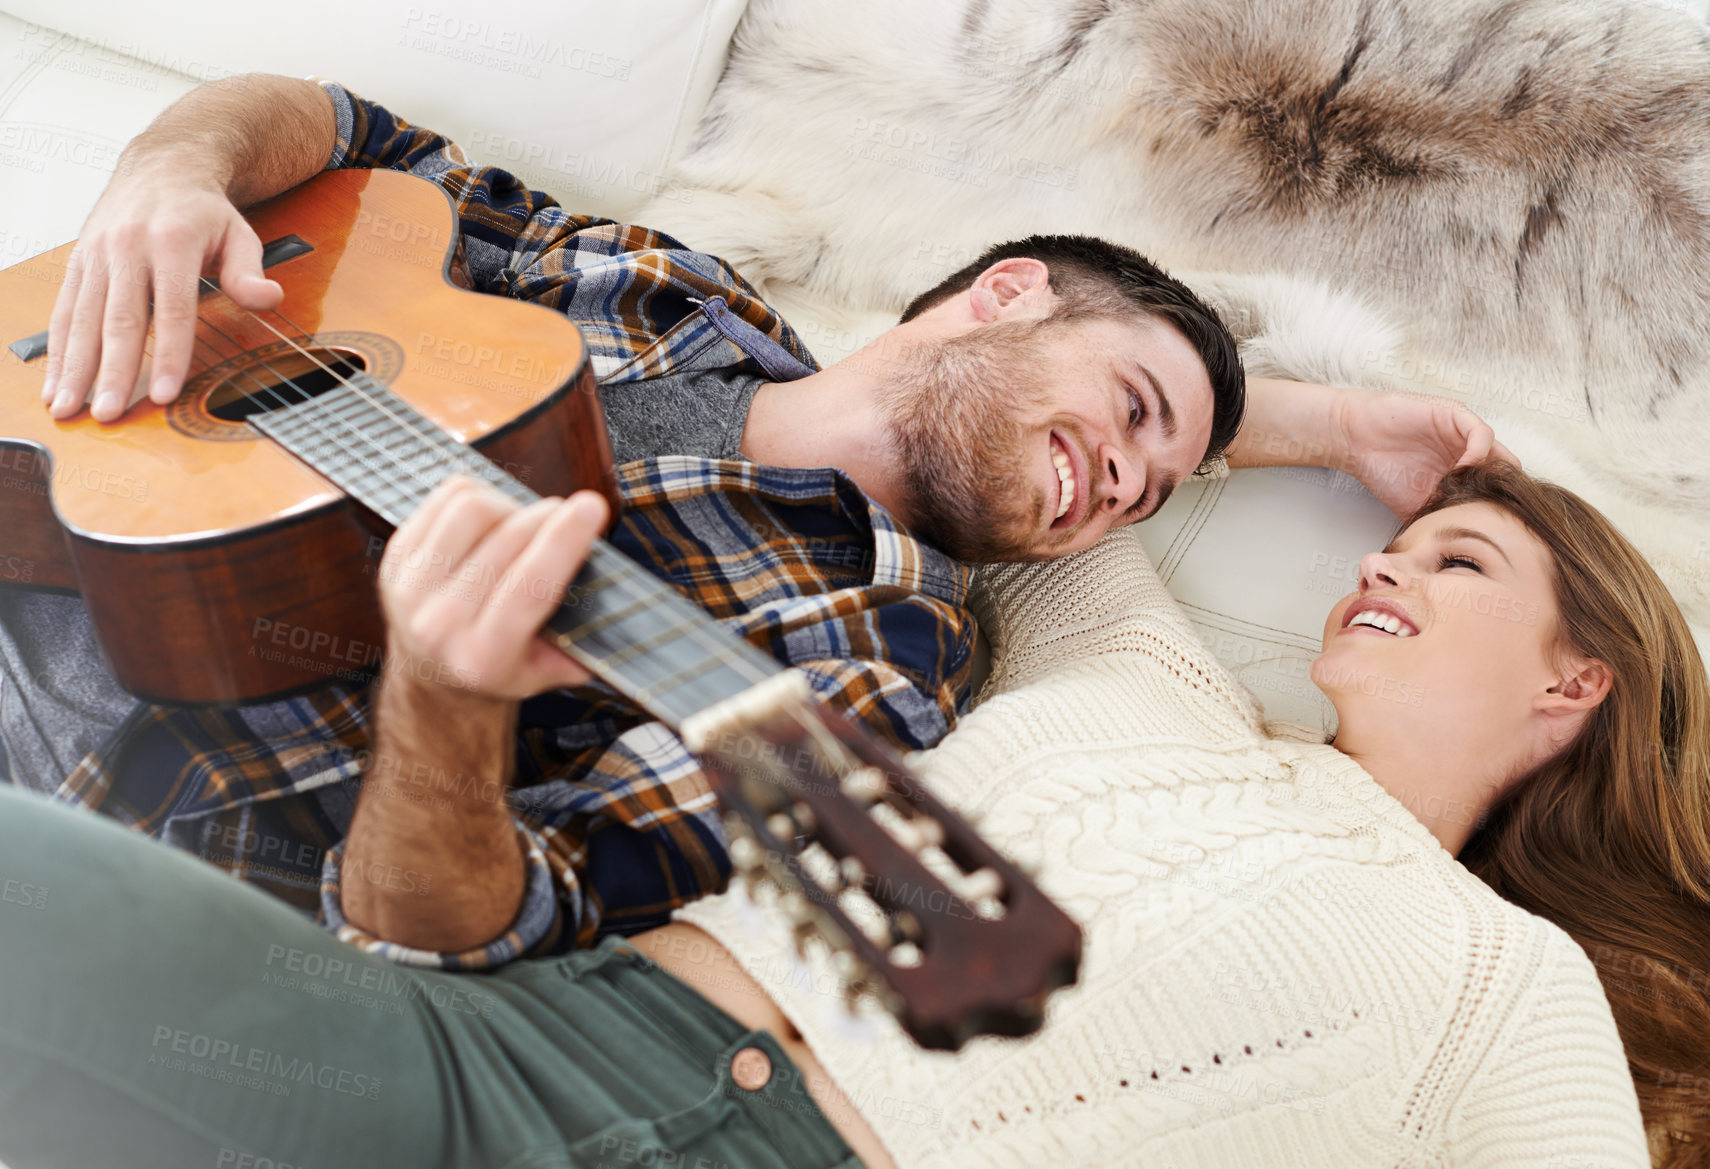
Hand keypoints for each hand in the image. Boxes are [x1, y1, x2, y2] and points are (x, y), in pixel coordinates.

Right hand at [43, 165, 281, 422]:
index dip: (170, 356)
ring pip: (83, 319)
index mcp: (172, 240)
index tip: (165, 396)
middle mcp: (127, 246)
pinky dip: (58, 350)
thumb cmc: (203, 210)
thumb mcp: (240, 233)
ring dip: (75, 369)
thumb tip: (268, 298)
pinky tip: (56, 383)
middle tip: (108, 414)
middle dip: (113, 372)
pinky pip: (64, 310)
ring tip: (68, 409)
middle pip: (120, 320)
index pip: (172, 309)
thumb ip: (249, 270)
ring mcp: (97, 254)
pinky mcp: (79, 262)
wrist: (162, 166)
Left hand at [378, 476, 608, 701]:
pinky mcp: (396, 557)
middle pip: (508, 540)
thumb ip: (588, 638)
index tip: (593, 507)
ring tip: (523, 527)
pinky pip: (446, 498)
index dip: (565, 540)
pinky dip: (479, 496)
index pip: (530, 586)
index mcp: (484, 658)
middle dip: (550, 518)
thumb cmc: (504, 666)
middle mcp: (439, 625)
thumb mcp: (552, 670)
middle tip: (570, 518)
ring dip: (511, 507)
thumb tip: (624, 595)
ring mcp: (410, 589)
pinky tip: (492, 521)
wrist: (433, 675)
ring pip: (474, 508)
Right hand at [1331, 387, 1519, 516]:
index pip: (1496, 490)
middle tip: (1485, 512)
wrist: (1355, 439)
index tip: (1484, 527)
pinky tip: (1461, 472)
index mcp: (1462, 473)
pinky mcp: (1455, 416)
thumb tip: (1452, 557)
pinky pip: (1482, 435)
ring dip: (1490, 476)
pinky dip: (1478, 455)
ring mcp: (1464, 434)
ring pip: (1501, 453)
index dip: (1494, 508)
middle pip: (1506, 473)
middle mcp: (1468, 452)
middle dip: (1499, 494)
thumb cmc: (1382, 470)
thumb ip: (1438, 520)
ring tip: (1471, 493)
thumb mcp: (1415, 506)